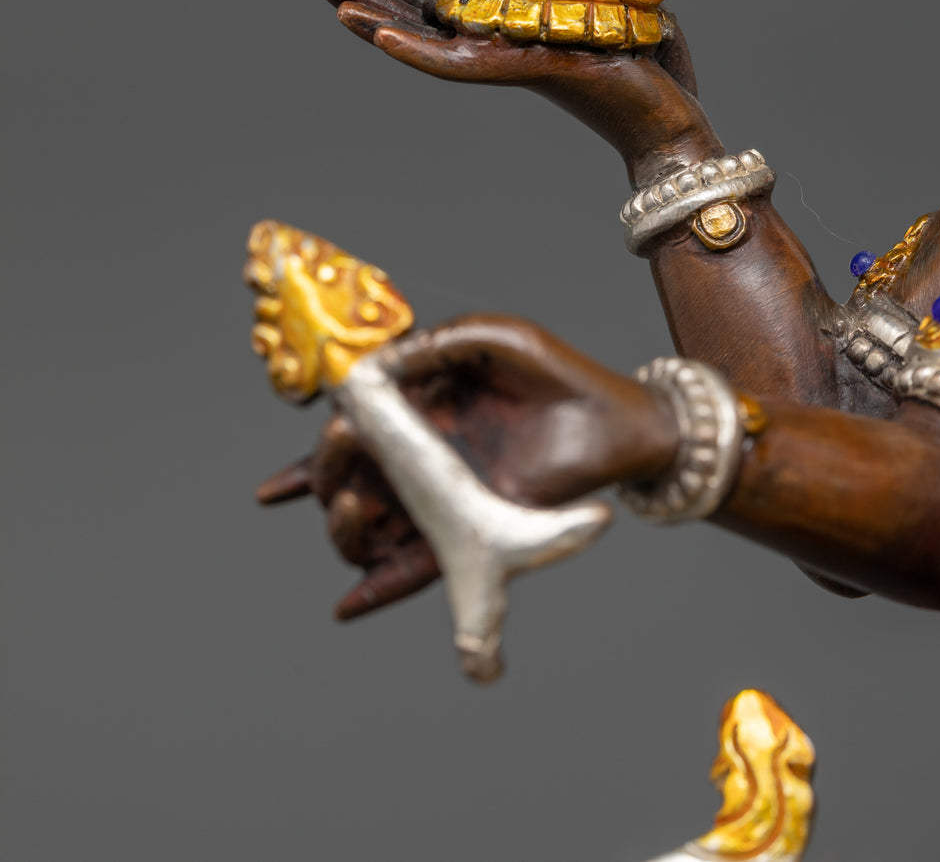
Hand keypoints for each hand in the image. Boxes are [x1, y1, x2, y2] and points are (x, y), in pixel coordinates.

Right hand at [257, 315, 678, 619]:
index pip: (356, 423)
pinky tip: (346, 605)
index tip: (328, 427)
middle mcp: (424, 455)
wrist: (612, 422)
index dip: (330, 430)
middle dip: (322, 475)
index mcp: (422, 407)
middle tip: (331, 466)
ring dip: (342, 527)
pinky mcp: (467, 532)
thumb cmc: (557, 372)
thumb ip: (438, 342)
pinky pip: (413, 568)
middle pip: (350, 476)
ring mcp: (442, 496)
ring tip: (349, 511)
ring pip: (370, 523)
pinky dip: (378, 589)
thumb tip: (375, 363)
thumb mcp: (498, 338)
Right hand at [316, 0, 720, 183]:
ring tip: (335, 3)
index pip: (444, 16)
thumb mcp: (613, 9)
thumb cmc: (651, 71)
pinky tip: (380, 35)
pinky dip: (417, 52)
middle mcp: (502, 55)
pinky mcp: (523, 71)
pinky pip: (459, 65)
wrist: (674, 119)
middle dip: (371, 3)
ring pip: (427, 46)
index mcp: (515, 40)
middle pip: (421, 28)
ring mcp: (507, 66)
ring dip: (376, 23)